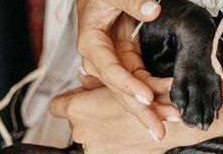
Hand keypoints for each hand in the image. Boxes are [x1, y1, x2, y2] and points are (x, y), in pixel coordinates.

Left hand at [50, 85, 204, 153]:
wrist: (165, 124)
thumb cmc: (142, 99)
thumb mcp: (115, 82)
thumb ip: (92, 81)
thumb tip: (82, 76)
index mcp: (77, 108)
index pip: (57, 106)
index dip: (66, 100)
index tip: (75, 98)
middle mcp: (79, 131)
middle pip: (76, 121)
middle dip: (89, 114)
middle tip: (107, 105)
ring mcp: (91, 148)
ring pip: (89, 134)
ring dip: (101, 128)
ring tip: (119, 118)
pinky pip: (102, 147)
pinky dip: (111, 140)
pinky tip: (124, 130)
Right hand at [74, 0, 169, 138]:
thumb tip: (153, 11)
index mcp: (91, 44)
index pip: (110, 70)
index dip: (128, 85)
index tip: (147, 97)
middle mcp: (100, 60)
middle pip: (121, 90)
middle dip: (141, 110)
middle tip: (160, 129)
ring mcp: (113, 63)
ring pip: (132, 91)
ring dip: (152, 106)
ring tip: (176, 118)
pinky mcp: (125, 61)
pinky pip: (140, 81)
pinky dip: (155, 93)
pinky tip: (171, 105)